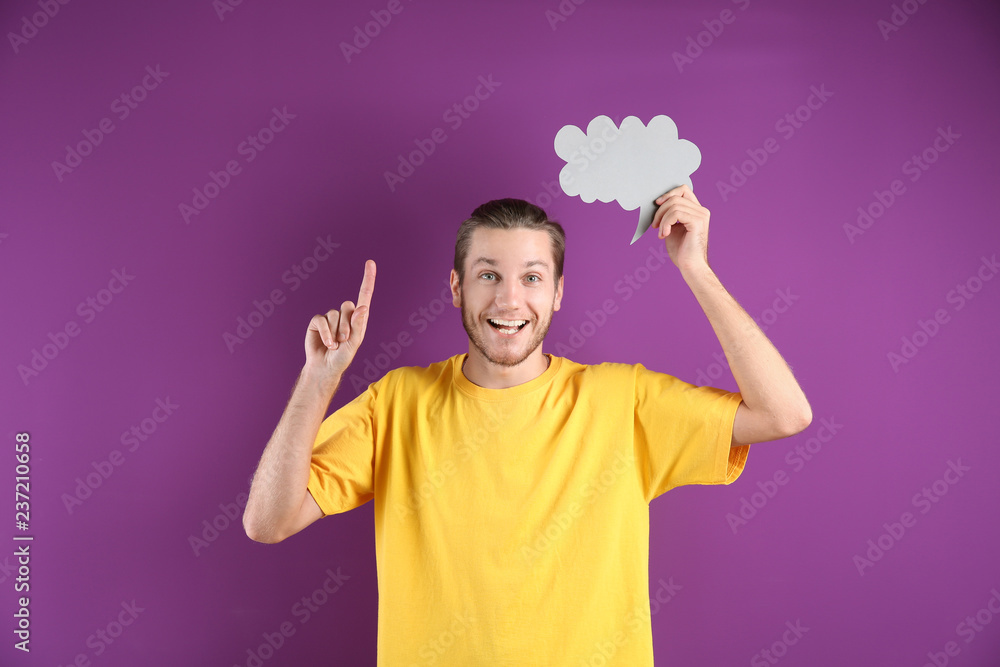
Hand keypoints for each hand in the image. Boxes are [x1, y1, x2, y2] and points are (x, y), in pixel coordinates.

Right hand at [304, 260, 375, 379]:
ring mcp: (330, 317)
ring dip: (336, 332)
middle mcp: (344, 315)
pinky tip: (328, 343)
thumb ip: (359, 325)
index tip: (370, 262)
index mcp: (358, 318)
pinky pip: (321, 319)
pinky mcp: (317, 321)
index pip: (364, 295)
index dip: (367, 279)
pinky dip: (325, 332)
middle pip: (347, 306)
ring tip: (336, 345)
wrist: (325, 367)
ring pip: (335, 314)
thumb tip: (363, 307)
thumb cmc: (343, 356)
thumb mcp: (355, 342)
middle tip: (344, 340)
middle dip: (347, 325)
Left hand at [650, 184, 709, 271]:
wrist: (690, 266)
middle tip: (654, 225)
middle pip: (676, 197)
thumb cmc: (681, 251)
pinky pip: (675, 214)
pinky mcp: (697, 222)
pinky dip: (665, 223)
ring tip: (661, 233)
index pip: (683, 190)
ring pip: (674, 205)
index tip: (657, 204)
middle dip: (660, 210)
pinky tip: (664, 234)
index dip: (668, 194)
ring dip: (662, 219)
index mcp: (697, 211)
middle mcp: (702, 211)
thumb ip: (670, 215)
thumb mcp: (673, 228)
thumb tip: (658, 203)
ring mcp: (701, 215)